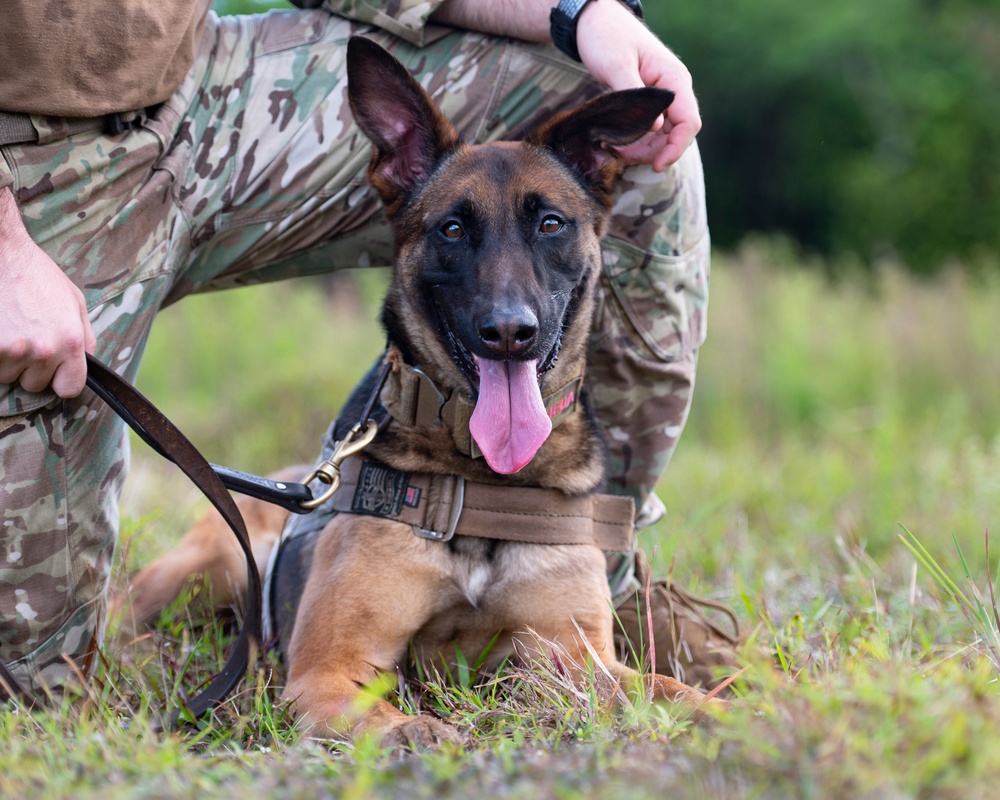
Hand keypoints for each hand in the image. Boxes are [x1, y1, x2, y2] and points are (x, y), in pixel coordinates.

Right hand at [0, 190, 95, 397]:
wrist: (3, 254)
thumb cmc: (37, 275)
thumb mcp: (74, 302)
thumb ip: (85, 337)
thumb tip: (88, 363)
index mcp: (70, 341)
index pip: (70, 388)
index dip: (62, 381)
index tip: (55, 372)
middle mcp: (43, 350)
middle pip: (36, 384)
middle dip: (32, 368)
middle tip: (27, 338)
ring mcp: (12, 350)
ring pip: (9, 376)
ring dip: (9, 361)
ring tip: (11, 330)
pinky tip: (0, 331)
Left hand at [576, 0, 700, 169]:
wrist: (596, 22)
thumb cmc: (606, 38)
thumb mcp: (616, 65)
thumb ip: (636, 97)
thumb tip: (654, 128)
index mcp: (674, 79)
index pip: (688, 122)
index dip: (676, 148)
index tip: (657, 165)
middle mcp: (675, 89)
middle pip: (678, 133)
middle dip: (655, 151)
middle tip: (624, 157)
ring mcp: (664, 95)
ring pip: (665, 134)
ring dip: (645, 148)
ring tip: (617, 151)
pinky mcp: (651, 101)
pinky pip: (652, 127)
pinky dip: (638, 140)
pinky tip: (619, 143)